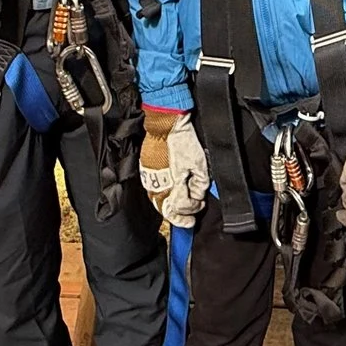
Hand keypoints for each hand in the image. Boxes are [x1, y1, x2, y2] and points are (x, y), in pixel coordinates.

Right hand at [140, 107, 208, 226]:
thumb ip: (199, 184)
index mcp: (173, 184)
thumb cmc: (183, 141)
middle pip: (166, 210)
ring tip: (179, 210)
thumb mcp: (200, 164)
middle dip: (179, 217)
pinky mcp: (145, 171)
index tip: (199, 207)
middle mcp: (158, 185)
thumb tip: (197, 196)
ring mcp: (150, 178)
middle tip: (188, 220)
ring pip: (157, 202)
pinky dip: (161, 196)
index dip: (192, 210)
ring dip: (169, 209)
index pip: (181, 207)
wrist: (167, 124)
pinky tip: (168, 195)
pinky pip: (151, 190)